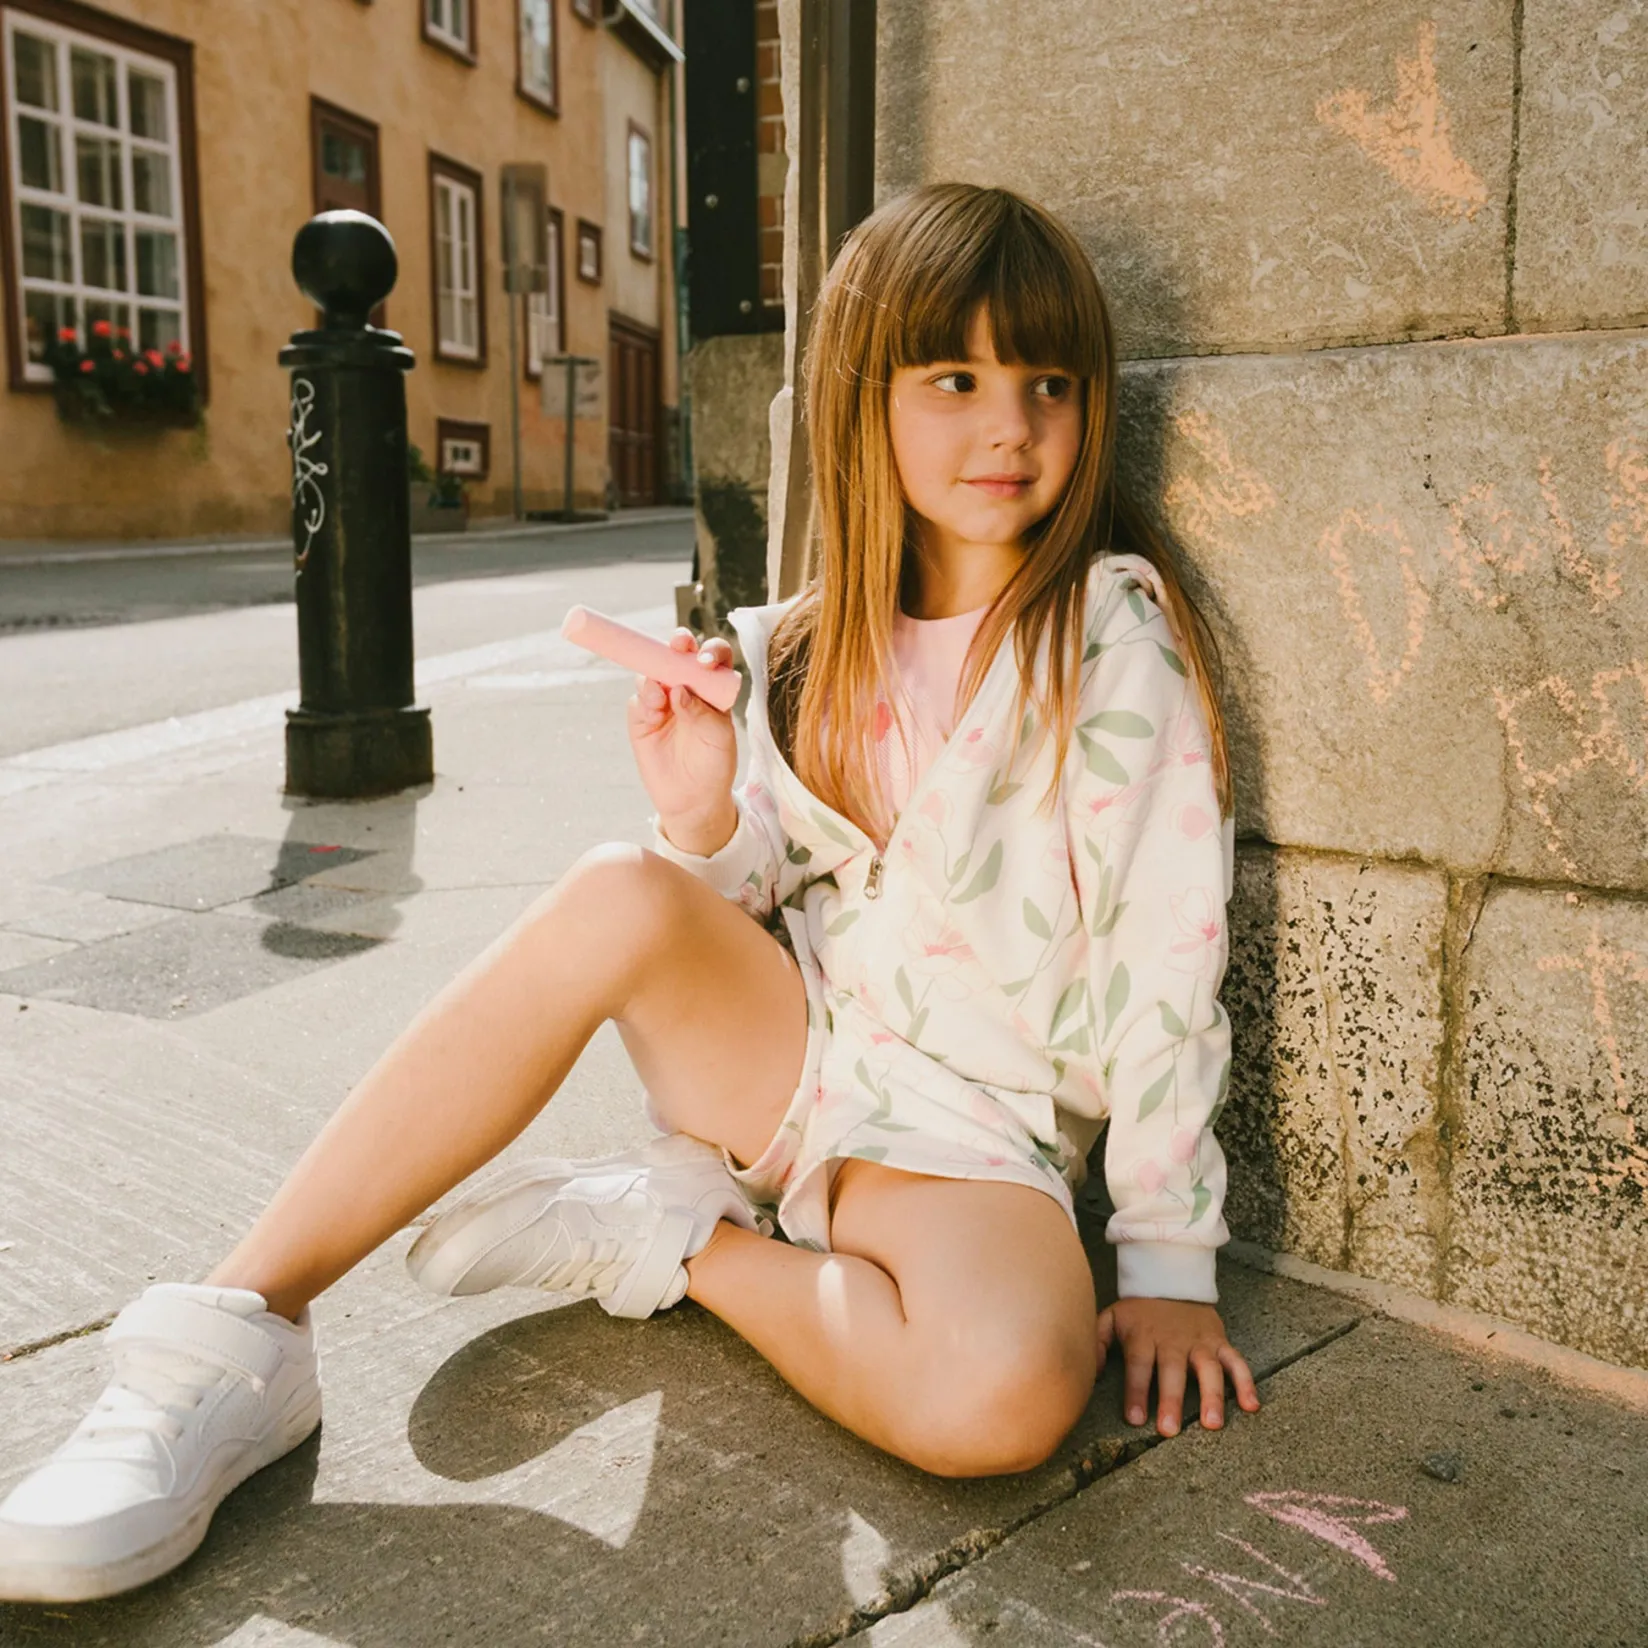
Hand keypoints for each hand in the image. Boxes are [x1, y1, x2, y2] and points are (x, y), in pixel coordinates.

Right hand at [626, 628, 739, 841]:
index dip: (711, 651)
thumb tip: (679, 690)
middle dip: (679, 643)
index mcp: (714, 688)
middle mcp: (687, 687)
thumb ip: (703, 713)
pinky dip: (644, 700)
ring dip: (656, 675)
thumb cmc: (714, 764)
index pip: (714, 658)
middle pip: (680, 654)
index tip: (706, 661)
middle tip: (679, 645)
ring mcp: (662, 699)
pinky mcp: (642, 716)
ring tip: (661, 699)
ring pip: (654, 672)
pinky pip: (638, 699)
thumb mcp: (719, 739)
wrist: (692, 798)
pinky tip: (653, 713)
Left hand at [1096, 1296, 1260, 1436]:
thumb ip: (1097, 1342)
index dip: (1136, 1391)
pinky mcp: (1220, 1342)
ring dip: (1212, 1396)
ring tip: (1212, 1423)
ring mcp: (1199, 1341)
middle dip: (1171, 1400)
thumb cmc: (1138, 1310)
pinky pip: (1236, 1361)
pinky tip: (1251, 1406)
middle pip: (1172, 1370)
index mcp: (1144, 1335)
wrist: (1170, 1279)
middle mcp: (1173, 1340)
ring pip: (1208, 1369)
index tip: (1135, 1419)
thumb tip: (1089, 1372)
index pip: (1138, 1364)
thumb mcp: (1111, 1317)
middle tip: (1170, 1429)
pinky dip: (1246, 1382)